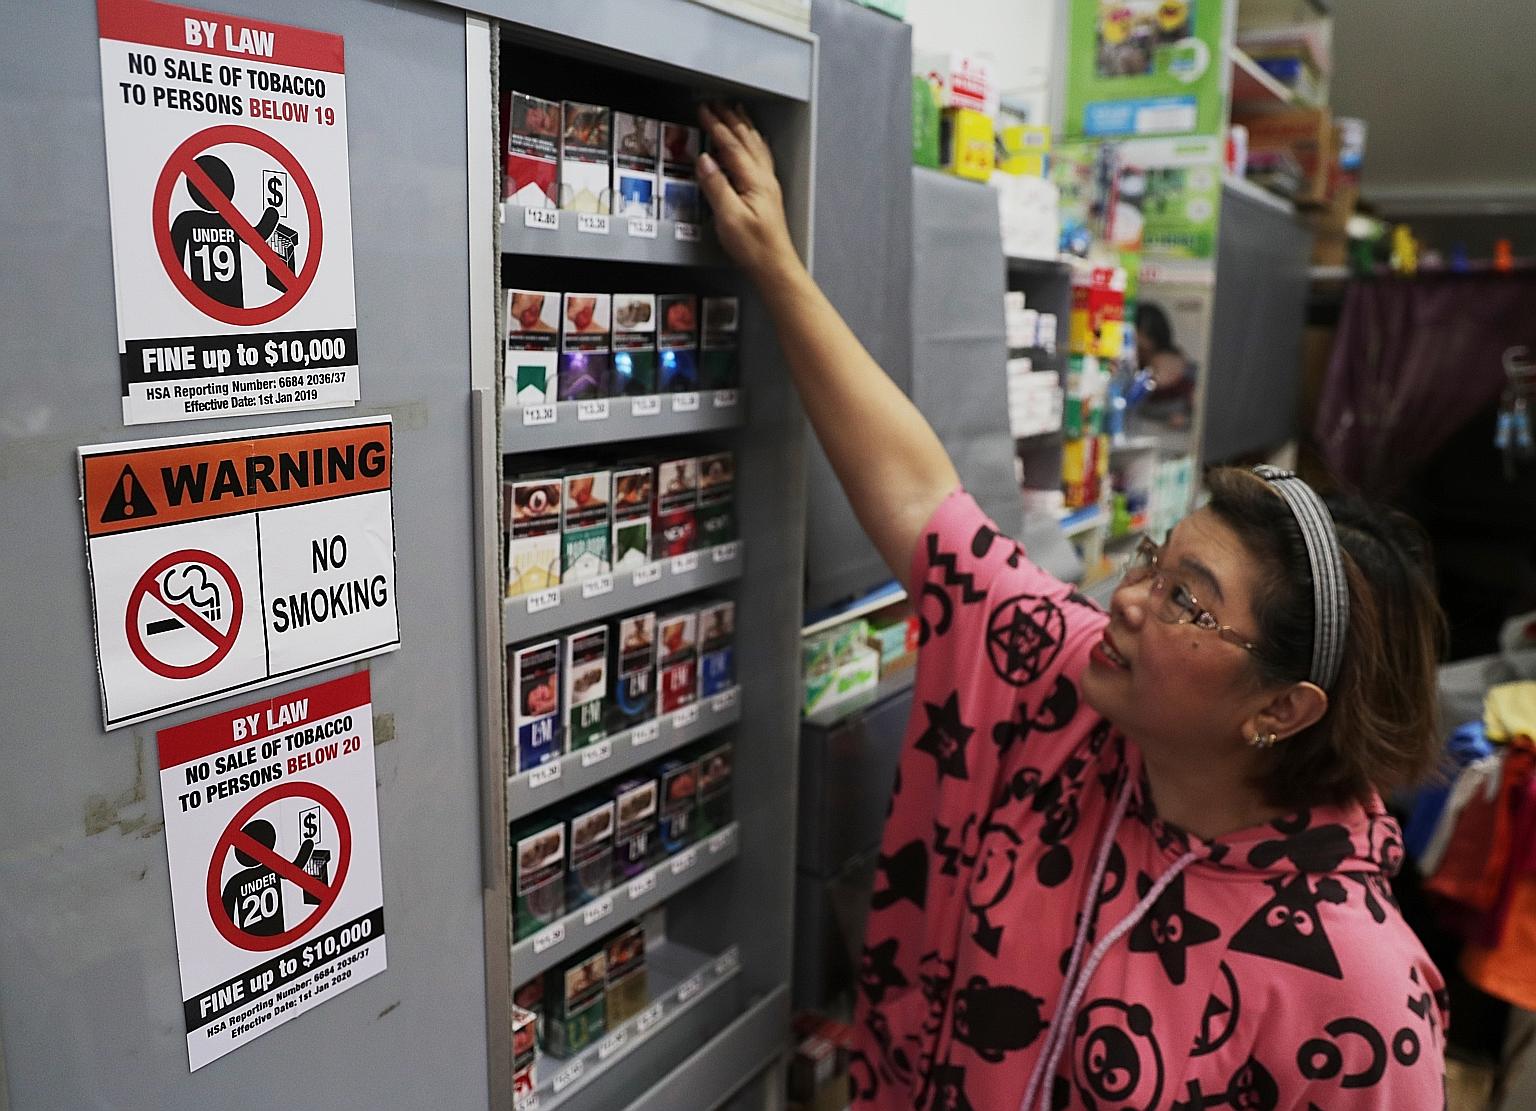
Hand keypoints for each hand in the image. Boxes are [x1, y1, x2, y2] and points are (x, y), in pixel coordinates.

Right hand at [696, 103, 800, 285]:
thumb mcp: (728, 218)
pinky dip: (754, 142)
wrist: (775, 266)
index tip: (703, 109)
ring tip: (736, 111)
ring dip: (743, 126)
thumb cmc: (754, 247)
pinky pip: (761, 157)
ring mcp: (768, 185)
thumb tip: (705, 160)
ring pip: (755, 145)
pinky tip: (755, 142)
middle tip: (717, 102)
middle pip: (745, 139)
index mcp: (754, 180)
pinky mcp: (768, 194)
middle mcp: (764, 178)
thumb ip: (716, 186)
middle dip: (730, 118)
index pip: (731, 144)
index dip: (716, 124)